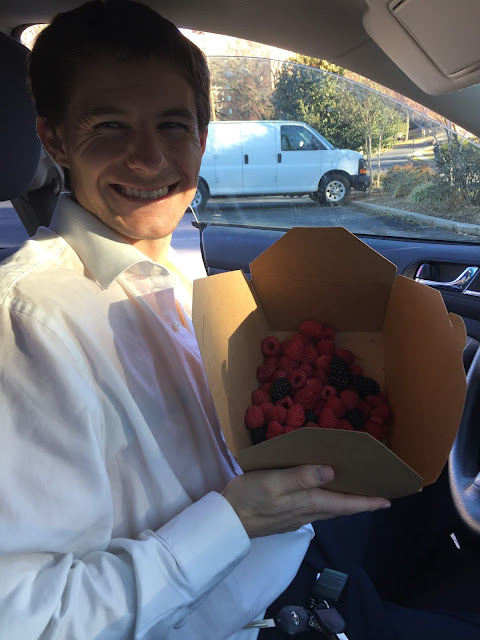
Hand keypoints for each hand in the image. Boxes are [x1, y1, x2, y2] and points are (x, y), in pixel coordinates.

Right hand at [222, 465, 390, 537]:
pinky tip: (322, 494)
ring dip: (344, 502)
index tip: (388, 501)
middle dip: (360, 502)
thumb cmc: (248, 498)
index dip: (367, 502)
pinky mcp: (284, 517)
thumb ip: (301, 476)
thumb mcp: (273, 482)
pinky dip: (326, 501)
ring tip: (354, 492)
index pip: (344, 504)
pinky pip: (313, 508)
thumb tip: (331, 472)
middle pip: (339, 509)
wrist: (226, 522)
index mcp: (307, 502)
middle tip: (377, 494)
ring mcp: (295, 516)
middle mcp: (306, 512)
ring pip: (327, 510)